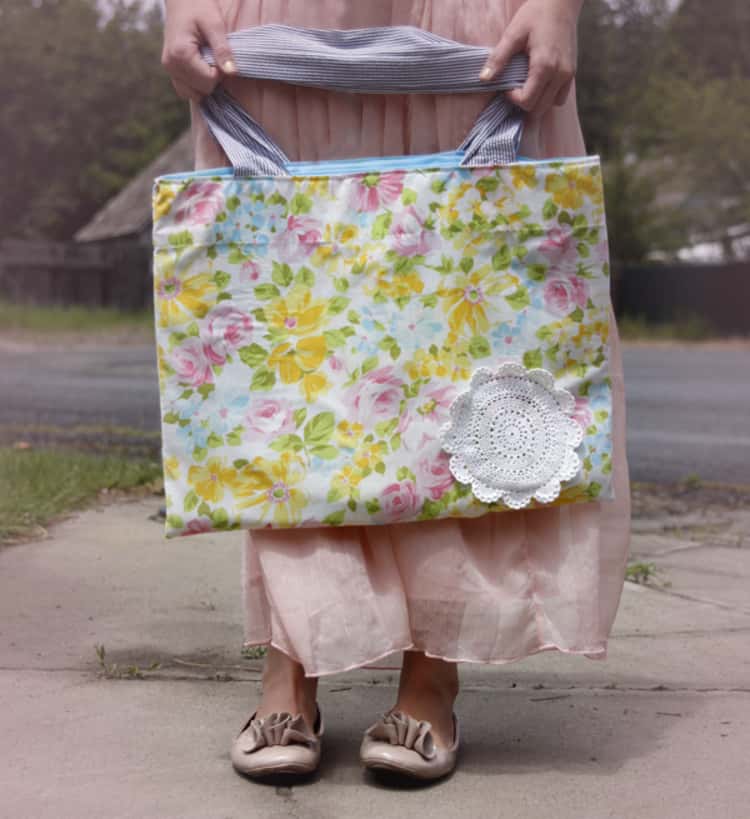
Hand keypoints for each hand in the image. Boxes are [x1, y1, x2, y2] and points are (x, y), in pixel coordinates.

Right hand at [161, 0, 236, 100]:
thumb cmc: (198, 5)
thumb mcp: (214, 24)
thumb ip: (222, 49)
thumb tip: (232, 72)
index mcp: (180, 54)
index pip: (208, 82)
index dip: (220, 72)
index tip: (220, 56)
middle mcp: (171, 65)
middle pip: (201, 91)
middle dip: (213, 78)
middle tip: (214, 56)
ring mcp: (169, 69)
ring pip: (193, 94)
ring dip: (205, 82)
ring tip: (207, 61)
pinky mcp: (171, 70)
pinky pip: (186, 89)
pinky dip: (196, 83)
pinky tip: (201, 67)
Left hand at [480, 0, 582, 114]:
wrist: (561, 1)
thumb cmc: (536, 13)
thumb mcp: (513, 33)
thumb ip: (499, 58)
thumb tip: (483, 79)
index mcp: (544, 66)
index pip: (527, 101)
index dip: (513, 99)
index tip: (506, 85)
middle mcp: (560, 74)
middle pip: (539, 109)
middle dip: (523, 104)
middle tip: (514, 89)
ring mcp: (568, 75)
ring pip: (551, 106)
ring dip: (537, 103)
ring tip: (526, 88)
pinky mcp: (572, 73)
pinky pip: (561, 97)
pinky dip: (548, 97)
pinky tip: (539, 86)